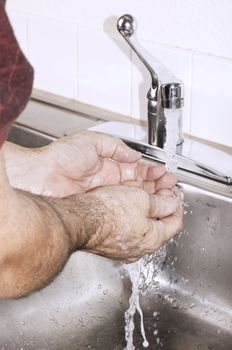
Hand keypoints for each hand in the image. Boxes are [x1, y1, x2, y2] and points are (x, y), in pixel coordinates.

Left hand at [4, 131, 176, 196]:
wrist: (42, 177)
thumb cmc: (61, 157)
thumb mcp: (92, 141)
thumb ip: (116, 147)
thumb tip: (134, 155)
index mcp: (108, 164)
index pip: (136, 169)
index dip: (153, 171)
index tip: (166, 173)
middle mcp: (109, 181)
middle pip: (139, 184)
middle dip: (157, 185)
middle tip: (172, 187)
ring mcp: (105, 194)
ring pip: (134, 196)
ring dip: (151, 196)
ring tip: (168, 195)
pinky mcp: (100, 206)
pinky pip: (122, 206)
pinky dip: (137, 206)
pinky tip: (149, 206)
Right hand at [80, 185, 182, 261]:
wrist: (80, 219)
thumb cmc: (108, 212)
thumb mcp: (142, 200)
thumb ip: (162, 203)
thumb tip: (171, 204)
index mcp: (153, 240)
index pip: (175, 222)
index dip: (176, 204)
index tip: (172, 193)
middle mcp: (139, 249)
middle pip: (159, 226)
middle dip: (161, 206)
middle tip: (158, 191)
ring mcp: (124, 249)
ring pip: (142, 227)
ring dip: (145, 210)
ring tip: (141, 194)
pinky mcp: (110, 245)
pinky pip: (127, 230)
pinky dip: (131, 217)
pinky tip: (125, 204)